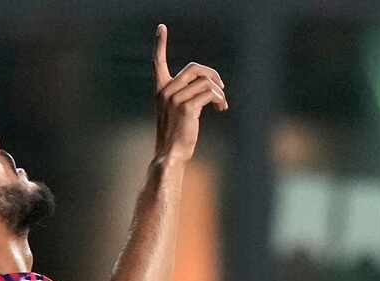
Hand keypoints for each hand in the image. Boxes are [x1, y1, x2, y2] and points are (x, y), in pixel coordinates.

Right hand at [152, 24, 226, 161]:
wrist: (170, 154)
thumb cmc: (176, 134)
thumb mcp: (175, 110)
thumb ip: (185, 93)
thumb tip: (210, 83)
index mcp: (160, 90)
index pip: (157, 62)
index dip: (159, 44)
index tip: (161, 28)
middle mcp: (165, 91)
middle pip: (195, 68)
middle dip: (213, 75)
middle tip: (221, 87)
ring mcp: (174, 98)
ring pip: (206, 82)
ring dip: (219, 93)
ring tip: (222, 104)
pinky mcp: (186, 107)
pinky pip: (210, 93)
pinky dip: (220, 100)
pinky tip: (221, 109)